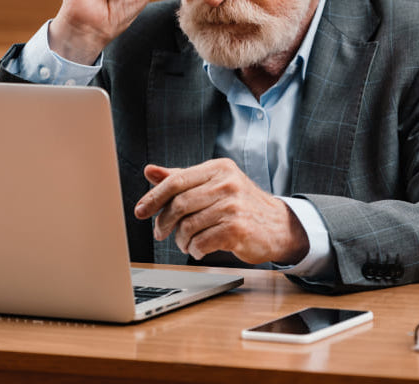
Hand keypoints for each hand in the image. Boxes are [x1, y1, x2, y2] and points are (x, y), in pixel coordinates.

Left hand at [133, 159, 308, 264]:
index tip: (140, 211)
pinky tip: (200, 249)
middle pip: (179, 204)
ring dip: (181, 240)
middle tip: (160, 233)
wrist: (278, 226)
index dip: (154, 197)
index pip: (176, 180)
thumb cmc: (241, 205)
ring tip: (186, 243)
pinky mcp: (237, 229)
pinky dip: (195, 250)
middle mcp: (227, 184)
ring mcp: (233, 206)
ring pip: (188, 226)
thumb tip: (150, 171)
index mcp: (218, 168)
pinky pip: (201, 242)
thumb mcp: (214, 185)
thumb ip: (182, 178)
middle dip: (164, 222)